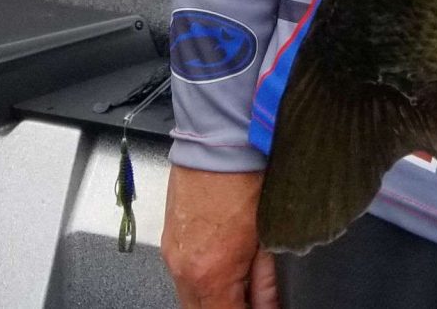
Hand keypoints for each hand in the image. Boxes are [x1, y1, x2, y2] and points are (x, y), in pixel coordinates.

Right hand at [164, 165, 280, 308]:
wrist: (216, 143)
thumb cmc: (243, 181)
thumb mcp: (264, 239)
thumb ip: (264, 282)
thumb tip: (268, 304)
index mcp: (210, 275)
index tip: (260, 308)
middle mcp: (183, 270)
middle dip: (225, 308)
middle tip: (247, 299)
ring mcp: (172, 256)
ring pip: (188, 298)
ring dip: (211, 298)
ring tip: (237, 284)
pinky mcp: (168, 241)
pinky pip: (181, 275)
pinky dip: (200, 279)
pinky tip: (220, 265)